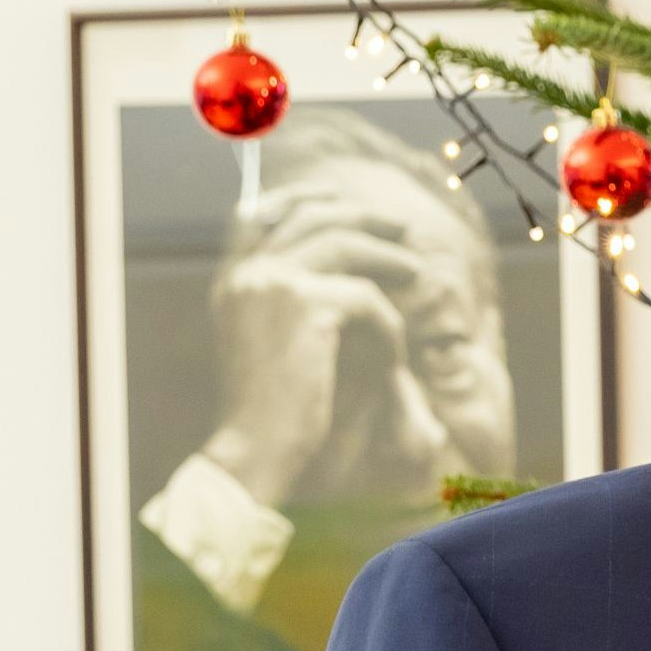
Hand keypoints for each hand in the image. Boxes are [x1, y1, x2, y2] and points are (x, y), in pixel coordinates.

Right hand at [203, 184, 440, 508]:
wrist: (256, 451)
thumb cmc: (275, 411)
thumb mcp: (273, 345)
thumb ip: (295, 301)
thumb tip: (349, 265)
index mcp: (232, 280)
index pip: (258, 213)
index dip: (305, 199)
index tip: (346, 205)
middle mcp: (246, 272)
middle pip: (311, 217)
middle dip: (363, 218)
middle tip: (403, 230)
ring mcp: (271, 282)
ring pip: (344, 244)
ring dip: (389, 258)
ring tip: (418, 274)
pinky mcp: (305, 304)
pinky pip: (368, 298)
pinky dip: (389, 326)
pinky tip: (392, 357)